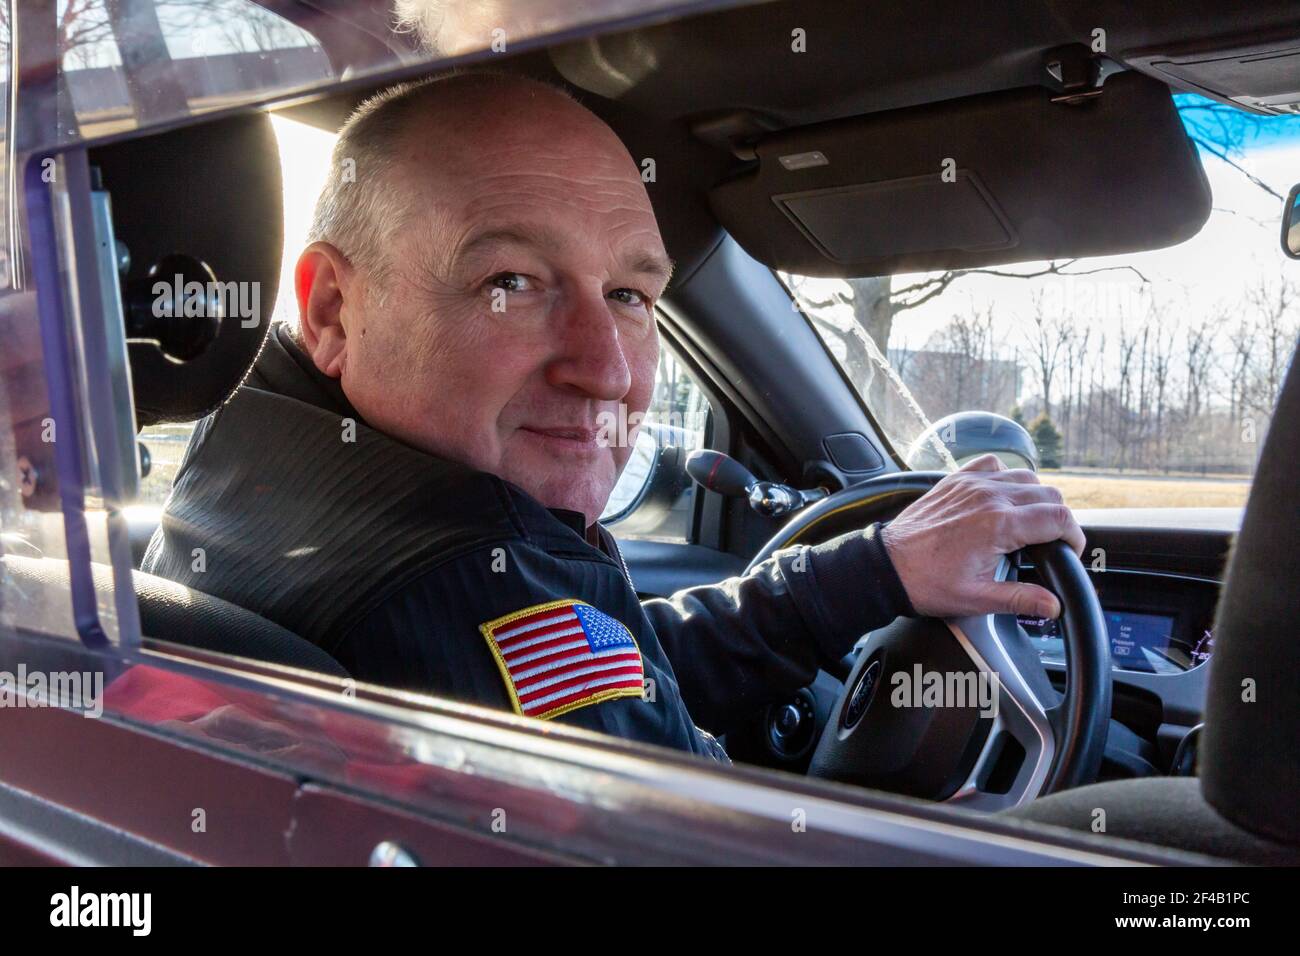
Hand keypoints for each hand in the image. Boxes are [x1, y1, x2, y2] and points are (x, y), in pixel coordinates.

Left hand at [881, 454, 1084, 619]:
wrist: (888, 566)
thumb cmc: (926, 582)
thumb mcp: (977, 598)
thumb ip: (1020, 598)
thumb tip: (1053, 605)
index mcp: (999, 525)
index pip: (1059, 518)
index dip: (1074, 536)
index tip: (1070, 550)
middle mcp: (989, 497)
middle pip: (1049, 494)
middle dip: (1058, 518)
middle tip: (1049, 541)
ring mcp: (972, 484)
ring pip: (1026, 476)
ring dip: (1036, 497)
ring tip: (1028, 523)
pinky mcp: (956, 480)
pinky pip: (994, 464)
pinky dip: (1006, 477)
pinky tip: (1002, 498)